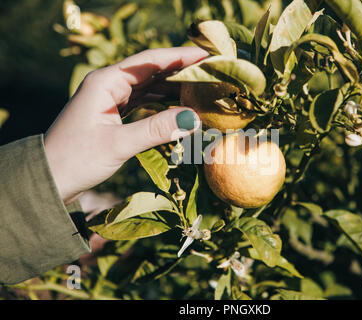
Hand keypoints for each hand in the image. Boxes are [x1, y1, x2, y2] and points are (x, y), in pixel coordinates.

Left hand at [44, 47, 206, 203]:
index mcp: (106, 82)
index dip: (180, 57)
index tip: (207, 56)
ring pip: (149, 87)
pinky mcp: (113, 114)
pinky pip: (144, 103)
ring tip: (202, 90)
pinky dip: (163, 104)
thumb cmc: (76, 159)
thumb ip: (156, 129)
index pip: (150, 61)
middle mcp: (109, 85)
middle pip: (152, 71)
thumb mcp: (118, 144)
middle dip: (182, 72)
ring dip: (174, 89)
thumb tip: (195, 118)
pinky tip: (180, 107)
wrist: (50, 180)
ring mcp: (111, 99)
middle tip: (212, 74)